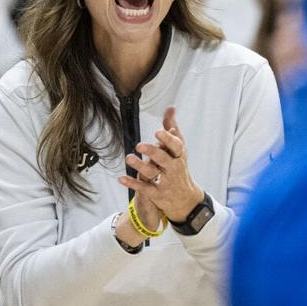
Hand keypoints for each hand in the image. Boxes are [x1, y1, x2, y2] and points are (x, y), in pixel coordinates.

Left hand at [119, 106, 204, 224]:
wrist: (185, 198)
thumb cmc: (179, 166)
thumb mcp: (179, 149)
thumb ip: (172, 128)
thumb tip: (171, 107)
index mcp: (179, 155)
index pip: (175, 146)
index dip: (167, 139)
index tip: (158, 132)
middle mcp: (173, 168)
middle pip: (163, 159)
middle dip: (152, 152)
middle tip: (139, 145)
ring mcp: (165, 182)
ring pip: (152, 173)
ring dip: (140, 166)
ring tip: (128, 158)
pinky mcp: (157, 194)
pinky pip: (144, 188)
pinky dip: (132, 183)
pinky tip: (121, 178)